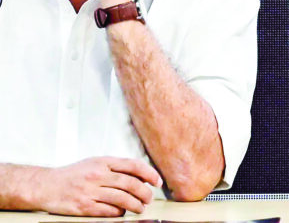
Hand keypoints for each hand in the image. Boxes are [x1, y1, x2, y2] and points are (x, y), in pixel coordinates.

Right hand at [27, 157, 160, 216]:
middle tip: (149, 198)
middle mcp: (97, 175)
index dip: (150, 174)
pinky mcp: (83, 207)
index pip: (134, 166)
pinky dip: (119, 213)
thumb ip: (116, 166)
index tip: (157, 182)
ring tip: (140, 208)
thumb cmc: (73, 174)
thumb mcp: (95, 162)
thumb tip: (141, 175)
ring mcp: (90, 191)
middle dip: (145, 193)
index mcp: (103, 162)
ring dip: (136, 205)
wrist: (46, 185)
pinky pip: (108, 211)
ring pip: (122, 199)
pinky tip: (122, 212)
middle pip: (131, 184)